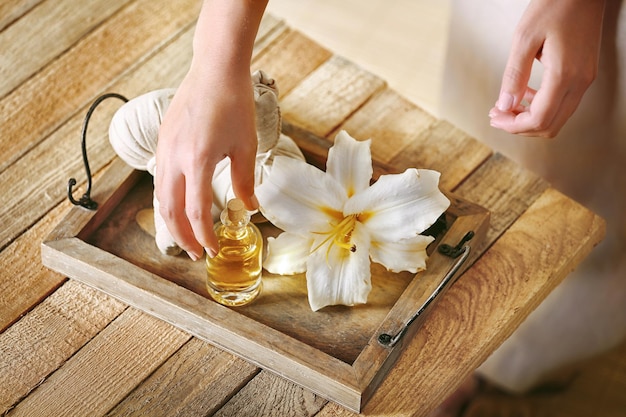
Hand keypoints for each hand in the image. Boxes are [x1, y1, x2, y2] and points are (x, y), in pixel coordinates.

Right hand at [155, 68, 257, 259]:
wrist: (214, 70)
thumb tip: (250, 208)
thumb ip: (245, 181)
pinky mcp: (162, 140)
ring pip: (161, 196)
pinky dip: (168, 199)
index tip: (212, 250)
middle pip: (170, 210)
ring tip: (186, 235)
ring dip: (172, 220)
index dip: (204, 236)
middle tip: (196, 253)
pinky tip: (180, 204)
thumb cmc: (234, 104)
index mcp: (197, 161)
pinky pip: (160, 178)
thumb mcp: (246, 145)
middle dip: (182, 236)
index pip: (196, 212)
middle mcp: (174, 158)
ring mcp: (164, 149)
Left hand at [489, 0, 605, 136]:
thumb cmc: (555, 5)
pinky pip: (563, 103)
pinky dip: (542, 107)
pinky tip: (526, 95)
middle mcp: (580, 82)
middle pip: (550, 126)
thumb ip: (514, 75)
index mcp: (565, 75)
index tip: (495, 117)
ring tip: (507, 107)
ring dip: (530, 119)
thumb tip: (505, 105)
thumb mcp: (524, 38)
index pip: (539, 119)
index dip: (513, 125)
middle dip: (520, 127)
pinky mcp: (584, 74)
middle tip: (498, 116)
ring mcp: (585, 79)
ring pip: (557, 118)